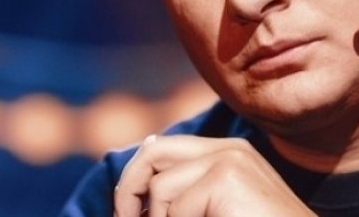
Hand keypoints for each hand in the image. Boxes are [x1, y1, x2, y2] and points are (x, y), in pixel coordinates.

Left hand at [113, 134, 315, 216]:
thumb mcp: (216, 210)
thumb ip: (187, 193)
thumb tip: (140, 172)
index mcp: (227, 153)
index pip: (162, 149)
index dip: (135, 180)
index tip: (129, 215)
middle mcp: (228, 149)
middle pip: (152, 152)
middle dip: (129, 190)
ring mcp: (229, 158)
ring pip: (160, 189)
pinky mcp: (227, 176)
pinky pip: (176, 208)